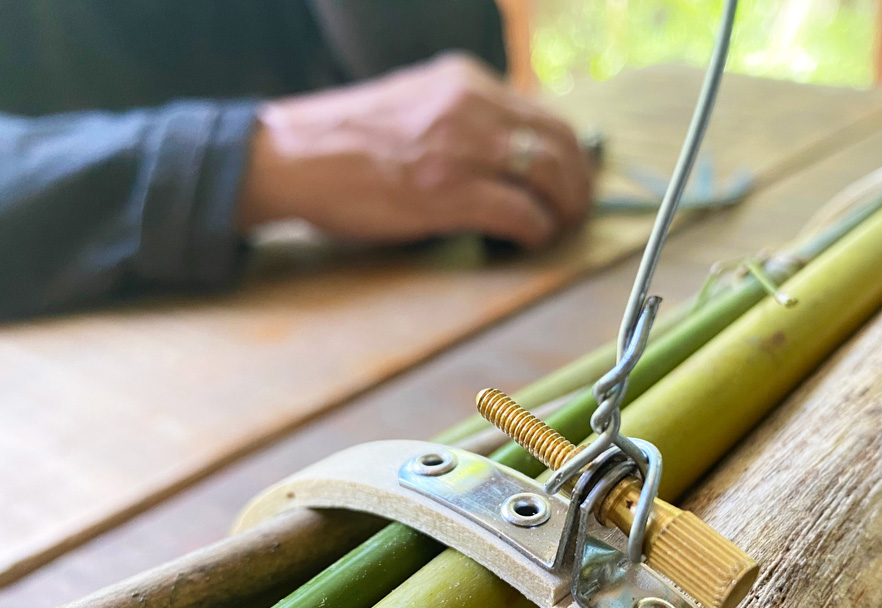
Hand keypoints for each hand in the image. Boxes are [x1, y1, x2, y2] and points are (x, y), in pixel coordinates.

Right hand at [237, 52, 592, 247]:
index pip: (545, 115)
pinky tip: (530, 242)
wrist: (292, 157)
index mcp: (465, 81)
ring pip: (549, 176)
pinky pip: (520, 213)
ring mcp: (461, 148)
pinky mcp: (448, 193)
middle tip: (576, 212)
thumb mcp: (416, 103)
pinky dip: (535, 231)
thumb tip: (506, 154)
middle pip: (559, 143)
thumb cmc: (346, 141)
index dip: (570, 155)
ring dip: (563, 210)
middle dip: (578, 184)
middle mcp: (470, 106)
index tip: (572, 180)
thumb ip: (462, 117)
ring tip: (558, 229)